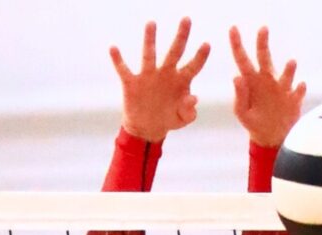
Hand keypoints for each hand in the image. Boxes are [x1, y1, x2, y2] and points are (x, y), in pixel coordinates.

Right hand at [110, 19, 210, 142]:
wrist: (147, 128)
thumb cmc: (168, 119)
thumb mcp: (181, 119)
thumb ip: (189, 111)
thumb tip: (194, 98)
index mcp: (181, 81)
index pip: (193, 66)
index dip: (200, 57)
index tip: (207, 44)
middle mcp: (165, 74)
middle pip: (175, 52)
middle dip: (181, 36)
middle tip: (187, 19)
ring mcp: (148, 76)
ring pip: (149, 54)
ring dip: (150, 39)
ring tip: (152, 23)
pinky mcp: (132, 83)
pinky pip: (123, 69)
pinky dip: (118, 60)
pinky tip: (113, 49)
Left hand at [229, 26, 305, 147]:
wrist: (271, 138)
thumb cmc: (254, 123)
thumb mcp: (242, 113)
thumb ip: (239, 97)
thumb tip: (236, 77)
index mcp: (251, 81)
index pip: (242, 59)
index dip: (237, 44)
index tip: (233, 29)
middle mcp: (267, 80)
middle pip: (265, 57)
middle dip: (263, 42)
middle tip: (263, 28)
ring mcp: (281, 89)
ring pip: (285, 74)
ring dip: (289, 69)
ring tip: (291, 63)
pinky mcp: (293, 100)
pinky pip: (298, 92)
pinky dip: (299, 89)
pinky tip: (300, 86)